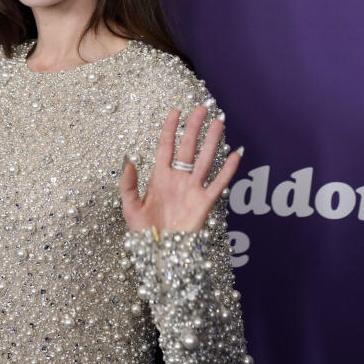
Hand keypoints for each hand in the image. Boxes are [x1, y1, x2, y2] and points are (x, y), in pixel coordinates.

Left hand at [119, 106, 241, 232]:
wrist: (160, 254)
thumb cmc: (144, 233)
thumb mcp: (130, 208)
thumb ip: (128, 184)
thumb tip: (129, 160)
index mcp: (159, 178)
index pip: (166, 147)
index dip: (170, 129)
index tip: (175, 111)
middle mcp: (178, 179)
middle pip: (187, 148)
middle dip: (194, 128)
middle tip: (201, 109)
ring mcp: (192, 190)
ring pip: (204, 160)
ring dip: (211, 142)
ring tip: (219, 123)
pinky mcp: (204, 203)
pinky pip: (218, 183)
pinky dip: (227, 170)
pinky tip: (234, 154)